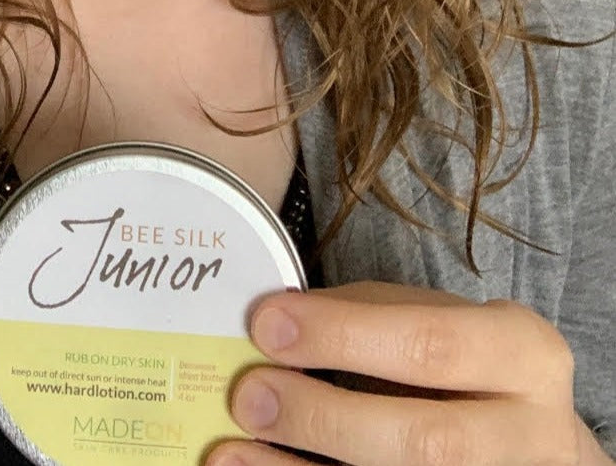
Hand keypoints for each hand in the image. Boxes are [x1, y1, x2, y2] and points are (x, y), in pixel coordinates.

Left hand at [205, 282, 613, 465]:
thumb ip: (365, 316)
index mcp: (523, 354)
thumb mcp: (435, 318)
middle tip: (250, 395)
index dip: (342, 336)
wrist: (530, 444)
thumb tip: (275, 320)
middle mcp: (532, 435)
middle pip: (425, 442)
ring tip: (234, 449)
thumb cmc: (464, 367)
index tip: (266, 324)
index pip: (431, 344)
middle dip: (325, 418)